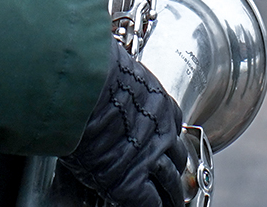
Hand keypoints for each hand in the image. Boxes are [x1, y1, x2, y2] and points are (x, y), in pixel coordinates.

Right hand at [62, 44, 188, 206]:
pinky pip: (148, 202)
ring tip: (172, 205)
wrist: (88, 85)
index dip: (167, 144)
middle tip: (176, 187)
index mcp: (161, 107)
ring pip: (169, 184)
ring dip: (170, 197)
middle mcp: (162, 134)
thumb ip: (125, 89)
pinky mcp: (131, 182)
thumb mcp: (120, 77)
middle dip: (175, 174)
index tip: (166, 152)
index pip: (172, 131)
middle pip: (177, 160)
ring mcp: (150, 159)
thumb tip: (111, 79)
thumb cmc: (96, 74)